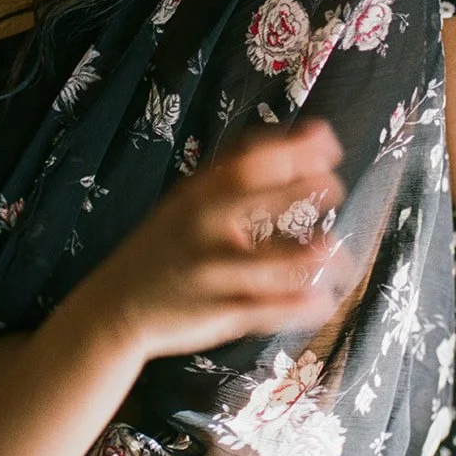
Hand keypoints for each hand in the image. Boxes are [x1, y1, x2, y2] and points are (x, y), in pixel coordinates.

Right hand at [67, 119, 349, 360]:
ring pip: (274, 263)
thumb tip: (294, 145)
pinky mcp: (220, 313)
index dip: (293, 148)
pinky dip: (301, 306)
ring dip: (314, 256)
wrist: (116, 307)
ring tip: (339, 253)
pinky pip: (270, 310)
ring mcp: (212, 272)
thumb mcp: (186, 205)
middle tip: (336, 186)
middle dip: (306, 189)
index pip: (249, 161)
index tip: (329, 141)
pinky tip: (323, 299)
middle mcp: (202, 228)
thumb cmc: (166, 249)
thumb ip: (231, 179)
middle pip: (261, 199)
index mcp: (196, 197)